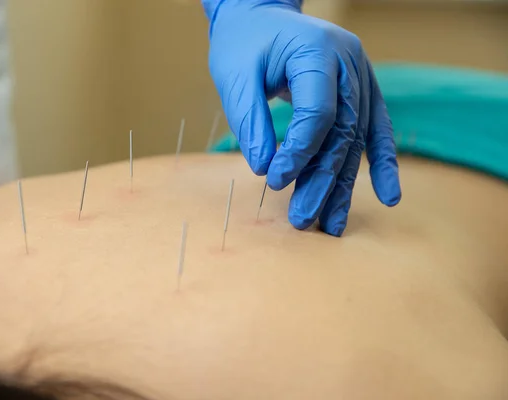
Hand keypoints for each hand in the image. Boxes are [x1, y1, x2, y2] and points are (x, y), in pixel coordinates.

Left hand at [203, 0, 400, 235]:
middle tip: (304, 221)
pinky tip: (389, 196)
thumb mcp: (235, 76)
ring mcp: (361, 76)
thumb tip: (266, 170)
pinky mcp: (361, 89)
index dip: (299, 152)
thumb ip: (251, 121)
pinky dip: (381, 163)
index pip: (318, 113)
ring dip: (345, 184)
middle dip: (322, 180)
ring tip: (333, 225)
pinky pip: (376, 129)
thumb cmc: (244, 43)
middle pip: (342, 132)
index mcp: (319, 52)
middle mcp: (350, 64)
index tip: (276, 182)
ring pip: (357, 139)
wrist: (261, 15)